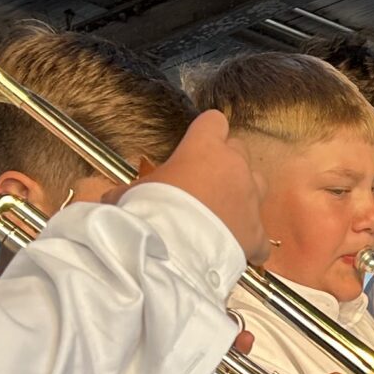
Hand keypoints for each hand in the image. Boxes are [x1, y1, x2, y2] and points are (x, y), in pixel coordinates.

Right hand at [133, 110, 267, 261]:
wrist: (173, 251)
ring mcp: (251, 200)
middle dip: (225, 164)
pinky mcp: (258, 234)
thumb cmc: (150, 212)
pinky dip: (250, 242)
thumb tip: (113, 198)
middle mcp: (235, 168)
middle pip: (239, 151)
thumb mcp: (130, 193)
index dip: (206, 132)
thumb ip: (129, 190)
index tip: (197, 145)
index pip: (214, 121)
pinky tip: (234, 250)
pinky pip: (259, 235)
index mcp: (204, 148)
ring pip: (258, 185)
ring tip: (222, 213)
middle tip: (204, 184)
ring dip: (243, 195)